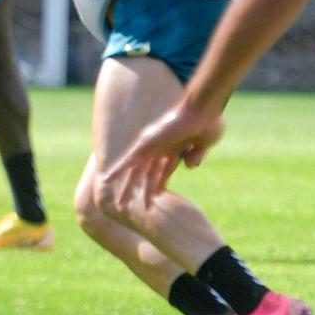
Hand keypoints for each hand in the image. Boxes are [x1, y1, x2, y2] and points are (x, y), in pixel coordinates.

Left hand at [99, 99, 226, 215]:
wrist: (202, 110)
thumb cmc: (208, 122)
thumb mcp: (205, 143)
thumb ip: (197, 154)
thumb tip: (190, 167)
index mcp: (174, 146)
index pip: (164, 169)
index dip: (160, 183)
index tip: (157, 195)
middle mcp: (160, 146)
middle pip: (147, 173)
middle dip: (141, 189)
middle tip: (134, 203)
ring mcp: (152, 145)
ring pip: (136, 171)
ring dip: (128, 187)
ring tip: (119, 204)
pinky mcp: (145, 144)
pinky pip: (128, 160)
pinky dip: (117, 170)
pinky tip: (106, 180)